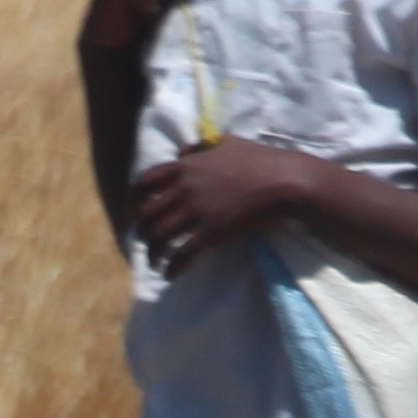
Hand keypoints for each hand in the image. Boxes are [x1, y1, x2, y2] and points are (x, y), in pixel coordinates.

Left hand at [130, 139, 326, 276]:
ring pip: (160, 237)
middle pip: (147, 214)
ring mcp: (197, 212)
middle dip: (142, 231)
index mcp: (184, 167)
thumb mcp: (226, 142)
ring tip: (155, 262)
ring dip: (153, 252)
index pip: (143, 183)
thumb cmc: (259, 160)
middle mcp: (184, 189)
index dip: (134, 200)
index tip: (137, 211)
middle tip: (146, 240)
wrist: (284, 181)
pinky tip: (170, 275)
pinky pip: (183, 254)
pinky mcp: (211, 233)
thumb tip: (182, 152)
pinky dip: (172, 268)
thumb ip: (199, 146)